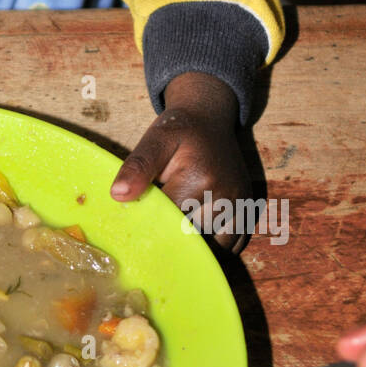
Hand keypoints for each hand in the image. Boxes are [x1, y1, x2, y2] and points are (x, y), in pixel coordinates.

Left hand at [109, 72, 250, 252]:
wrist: (211, 118)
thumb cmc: (180, 130)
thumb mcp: (155, 139)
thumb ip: (138, 166)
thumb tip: (118, 195)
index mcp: (199, 178)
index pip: (170, 220)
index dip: (151, 227)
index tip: (137, 226)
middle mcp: (225, 196)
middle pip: (192, 238)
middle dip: (172, 239)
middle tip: (155, 232)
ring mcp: (241, 205)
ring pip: (214, 248)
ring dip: (195, 245)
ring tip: (177, 231)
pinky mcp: (247, 210)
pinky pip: (232, 245)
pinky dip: (214, 246)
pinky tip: (197, 232)